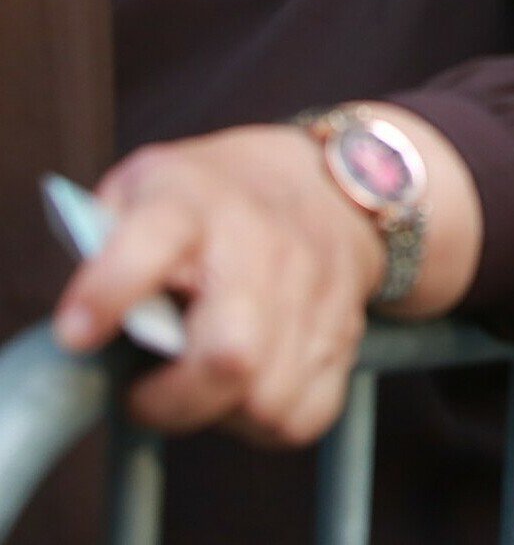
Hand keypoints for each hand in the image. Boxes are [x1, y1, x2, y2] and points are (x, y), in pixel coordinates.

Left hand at [53, 126, 383, 444]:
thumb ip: (102, 243)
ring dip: (219, 410)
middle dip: (174, 398)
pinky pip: (304, 414)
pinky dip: (266, 420)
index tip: (78, 334)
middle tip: (144, 393)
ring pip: (267, 400)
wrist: (328, 184)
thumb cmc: (213, 198)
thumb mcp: (144, 189)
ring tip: (199, 383)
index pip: (156, 238)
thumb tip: (81, 323)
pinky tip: (247, 388)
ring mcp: (312, 292)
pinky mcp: (344, 332)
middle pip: (230, 353)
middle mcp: (262, 246)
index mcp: (193, 202)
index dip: (112, 289)